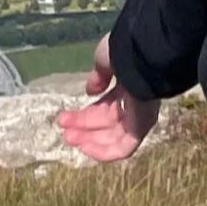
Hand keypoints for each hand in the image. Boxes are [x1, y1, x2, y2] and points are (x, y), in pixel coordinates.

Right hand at [55, 33, 159, 161]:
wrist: (143, 57)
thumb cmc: (124, 53)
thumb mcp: (105, 59)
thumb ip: (98, 76)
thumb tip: (90, 91)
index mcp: (127, 85)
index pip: (105, 106)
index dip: (84, 114)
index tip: (63, 118)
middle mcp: (134, 103)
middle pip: (106, 122)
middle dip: (83, 128)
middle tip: (63, 131)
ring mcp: (140, 117)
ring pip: (113, 137)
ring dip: (90, 140)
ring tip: (68, 137)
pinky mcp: (142, 129)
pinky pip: (123, 148)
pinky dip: (104, 151)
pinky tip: (84, 147)